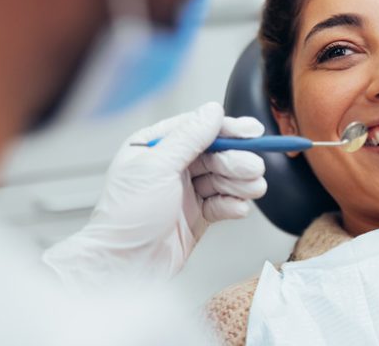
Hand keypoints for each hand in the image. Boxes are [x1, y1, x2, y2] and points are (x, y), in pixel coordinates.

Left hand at [43, 103, 265, 288]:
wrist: (124, 266)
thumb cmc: (126, 219)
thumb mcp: (156, 168)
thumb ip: (188, 138)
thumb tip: (212, 112)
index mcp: (154, 147)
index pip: (197, 129)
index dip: (227, 129)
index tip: (251, 131)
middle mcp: (171, 167)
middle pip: (215, 154)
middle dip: (237, 160)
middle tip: (253, 168)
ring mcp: (185, 191)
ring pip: (223, 178)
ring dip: (240, 183)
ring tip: (252, 189)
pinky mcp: (197, 215)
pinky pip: (223, 202)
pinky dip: (234, 204)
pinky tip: (238, 207)